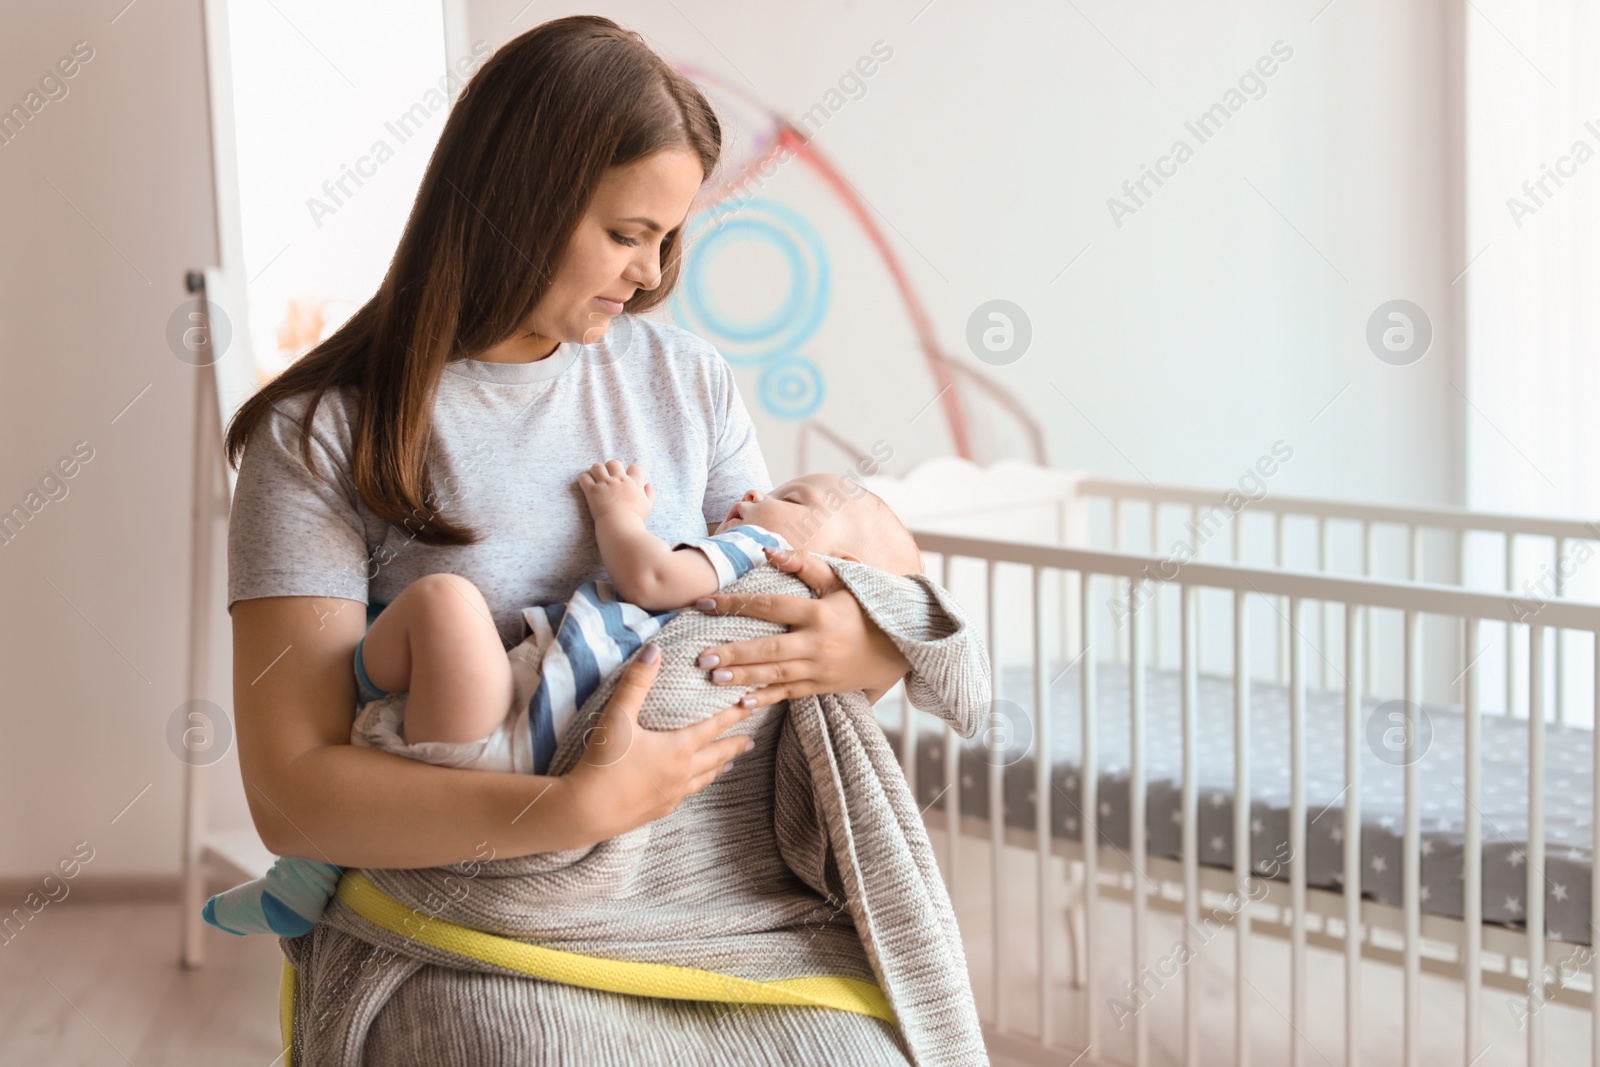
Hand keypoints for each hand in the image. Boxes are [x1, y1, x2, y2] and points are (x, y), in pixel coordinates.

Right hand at [561, 644, 754, 839]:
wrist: (587, 811)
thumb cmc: (603, 762)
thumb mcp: (618, 716)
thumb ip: (637, 682)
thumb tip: (654, 649)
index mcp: (678, 748)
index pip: (714, 727)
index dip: (733, 715)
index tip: (750, 706)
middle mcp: (682, 772)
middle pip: (716, 755)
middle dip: (734, 746)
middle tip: (750, 741)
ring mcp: (672, 794)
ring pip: (704, 778)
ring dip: (718, 768)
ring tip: (730, 764)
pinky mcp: (658, 810)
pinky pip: (685, 795)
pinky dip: (696, 786)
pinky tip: (691, 787)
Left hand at [578, 460, 654, 521]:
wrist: (621, 526)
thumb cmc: (635, 518)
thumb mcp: (648, 506)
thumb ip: (650, 494)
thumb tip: (648, 484)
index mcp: (634, 482)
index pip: (634, 467)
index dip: (631, 470)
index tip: (628, 477)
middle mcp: (619, 480)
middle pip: (614, 463)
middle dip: (611, 468)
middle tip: (609, 477)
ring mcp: (605, 484)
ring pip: (597, 467)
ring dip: (596, 471)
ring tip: (596, 478)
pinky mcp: (592, 491)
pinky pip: (584, 478)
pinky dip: (584, 479)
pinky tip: (587, 485)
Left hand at [691, 547, 908, 706]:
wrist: (903, 645)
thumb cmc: (866, 607)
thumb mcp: (842, 581)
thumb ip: (805, 563)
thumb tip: (769, 551)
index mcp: (820, 612)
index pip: (770, 606)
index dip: (736, 604)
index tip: (705, 603)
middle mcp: (818, 643)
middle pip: (769, 648)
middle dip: (734, 653)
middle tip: (702, 657)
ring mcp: (821, 668)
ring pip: (776, 674)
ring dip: (744, 677)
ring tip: (713, 677)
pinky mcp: (823, 686)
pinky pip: (790, 694)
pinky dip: (767, 698)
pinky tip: (742, 702)